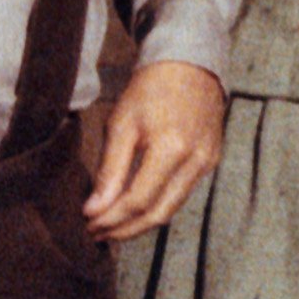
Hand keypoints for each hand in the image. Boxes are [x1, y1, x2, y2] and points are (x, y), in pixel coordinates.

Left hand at [85, 61, 226, 239]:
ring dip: (140, 223)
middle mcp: (196, 162)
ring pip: (171, 209)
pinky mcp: (211, 162)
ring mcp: (207, 164)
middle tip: (97, 234)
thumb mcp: (122, 123)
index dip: (111, 219)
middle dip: (124, 230)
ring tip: (111, 225)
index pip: (138, 201)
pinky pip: (181, 195)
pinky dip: (157, 206)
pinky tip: (135, 206)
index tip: (88, 225)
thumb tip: (94, 209)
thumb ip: (110, 169)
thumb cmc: (151, 88)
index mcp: (172, 149)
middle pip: (158, 214)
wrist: (190, 64)